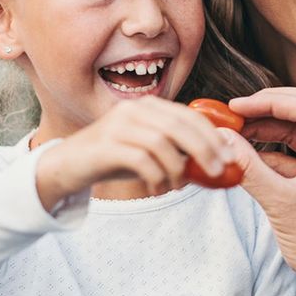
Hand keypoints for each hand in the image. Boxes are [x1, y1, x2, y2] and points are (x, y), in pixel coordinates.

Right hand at [36, 97, 235, 208]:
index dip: (213, 135)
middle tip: (217, 172)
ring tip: (175, 186)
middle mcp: (134, 110)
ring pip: (163, 144)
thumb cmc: (113, 160)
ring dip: (177, 169)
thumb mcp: (148, 151)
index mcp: (148, 106)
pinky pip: (143, 160)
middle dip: (204, 150)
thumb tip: (213, 163)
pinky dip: (157, 178)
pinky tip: (157, 190)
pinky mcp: (106, 146)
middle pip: (180, 126)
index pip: (189, 115)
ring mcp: (118, 125)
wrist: (66, 167)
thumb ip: (176, 150)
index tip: (229, 156)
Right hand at [225, 88, 295, 289]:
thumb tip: (220, 139)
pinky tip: (248, 151)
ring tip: (236, 130)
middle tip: (234, 111)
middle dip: (270, 108)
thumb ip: (249, 168)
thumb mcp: (282, 204)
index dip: (270, 102)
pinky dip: (276, 149)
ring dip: (270, 127)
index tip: (236, 105)